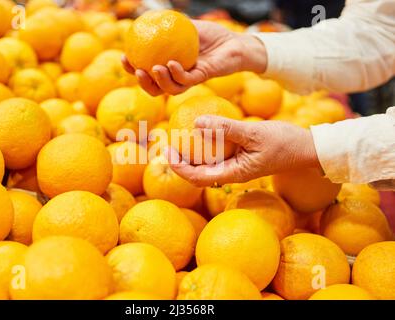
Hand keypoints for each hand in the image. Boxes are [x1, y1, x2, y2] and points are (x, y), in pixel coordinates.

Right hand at [122, 20, 267, 95]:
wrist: (235, 42)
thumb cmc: (212, 36)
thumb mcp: (187, 27)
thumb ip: (169, 26)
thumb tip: (146, 19)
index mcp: (170, 67)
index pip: (148, 73)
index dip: (133, 69)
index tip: (124, 57)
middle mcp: (179, 77)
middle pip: (155, 88)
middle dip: (142, 83)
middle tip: (136, 70)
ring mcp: (190, 80)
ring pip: (169, 89)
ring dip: (158, 81)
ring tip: (152, 69)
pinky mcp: (202, 78)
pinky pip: (186, 81)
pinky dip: (177, 74)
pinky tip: (171, 64)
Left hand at [166, 116, 320, 186]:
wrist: (307, 148)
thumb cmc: (284, 142)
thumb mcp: (253, 133)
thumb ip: (225, 128)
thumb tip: (197, 122)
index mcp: (234, 173)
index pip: (198, 177)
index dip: (179, 168)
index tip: (167, 154)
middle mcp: (232, 172)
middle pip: (198, 173)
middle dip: (180, 162)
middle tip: (167, 144)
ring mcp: (236, 165)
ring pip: (207, 164)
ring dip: (191, 153)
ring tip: (178, 137)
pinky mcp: (240, 156)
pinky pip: (218, 153)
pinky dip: (206, 144)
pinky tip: (202, 129)